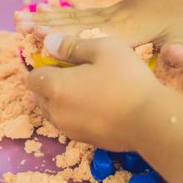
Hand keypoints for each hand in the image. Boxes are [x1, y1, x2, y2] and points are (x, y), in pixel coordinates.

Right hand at [15, 0, 182, 65]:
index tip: (38, 36)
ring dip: (45, 17)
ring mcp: (109, 13)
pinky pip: (79, 14)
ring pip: (71, 16)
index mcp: (125, 29)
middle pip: (72, 23)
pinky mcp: (110, 11)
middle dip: (44, 24)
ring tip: (19, 17)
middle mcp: (111, 19)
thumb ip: (180, 48)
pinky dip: (59, 14)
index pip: (88, 34)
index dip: (64, 37)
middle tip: (17, 23)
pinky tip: (44, 12)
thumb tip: (178, 58)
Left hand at [26, 33, 161, 150]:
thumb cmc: (127, 79)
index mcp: (55, 87)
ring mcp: (69, 129)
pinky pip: (68, 123)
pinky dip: (73, 113)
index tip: (57, 60)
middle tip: (73, 72)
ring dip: (60, 100)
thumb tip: (48, 42)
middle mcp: (56, 112)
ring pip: (52, 112)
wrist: (152, 121)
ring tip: (85, 88)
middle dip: (48, 83)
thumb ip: (71, 45)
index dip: (41, 66)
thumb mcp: (103, 49)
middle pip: (39, 96)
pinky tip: (95, 104)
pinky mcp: (84, 140)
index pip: (31, 78)